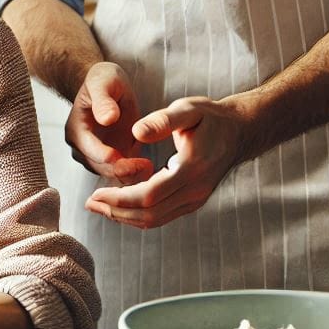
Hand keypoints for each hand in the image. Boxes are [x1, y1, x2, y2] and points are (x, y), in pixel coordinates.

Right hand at [66, 62, 152, 183]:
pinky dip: (136, 175)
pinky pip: (124, 174)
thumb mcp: (102, 82)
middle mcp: (83, 149)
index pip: (89, 149)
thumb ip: (104, 100)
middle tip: (144, 167)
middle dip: (122, 169)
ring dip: (130, 175)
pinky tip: (150, 170)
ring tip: (150, 168)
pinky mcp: (114, 162)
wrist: (110, 88)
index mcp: (76, 131)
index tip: (122, 157)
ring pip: (112, 174)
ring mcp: (98, 158)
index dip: (105, 156)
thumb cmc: (104, 81)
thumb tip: (107, 118)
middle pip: (101, 167)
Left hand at [86, 96, 249, 228]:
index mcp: (191, 169)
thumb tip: (136, 132)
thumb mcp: (188, 109)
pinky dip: (138, 215)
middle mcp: (195, 190)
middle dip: (116, 212)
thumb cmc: (211, 118)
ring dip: (124, 217)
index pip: (149, 195)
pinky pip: (162, 216)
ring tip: (99, 207)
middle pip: (149, 214)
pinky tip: (120, 206)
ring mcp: (196, 199)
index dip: (119, 198)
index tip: (96, 193)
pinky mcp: (193, 201)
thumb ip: (163, 120)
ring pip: (155, 220)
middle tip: (89, 203)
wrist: (238, 132)